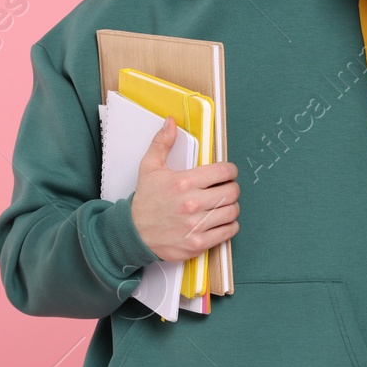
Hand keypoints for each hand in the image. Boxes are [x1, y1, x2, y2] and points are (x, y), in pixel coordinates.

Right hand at [129, 117, 239, 262]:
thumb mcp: (149, 168)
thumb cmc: (145, 201)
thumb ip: (162, 143)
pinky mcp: (197, 243)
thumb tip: (170, 123)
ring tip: (223, 205)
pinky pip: (228, 232)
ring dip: (231, 207)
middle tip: (226, 189)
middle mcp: (191, 203)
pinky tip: (221, 221)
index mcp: (183, 182)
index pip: (223, 171)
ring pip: (232, 212)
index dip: (230, 170)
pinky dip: (229, 226)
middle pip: (231, 192)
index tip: (228, 173)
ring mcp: (195, 225)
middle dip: (232, 188)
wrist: (134, 233)